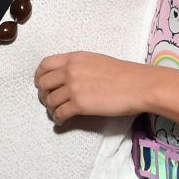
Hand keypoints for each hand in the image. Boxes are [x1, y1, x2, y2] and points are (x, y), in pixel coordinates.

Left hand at [34, 51, 149, 122]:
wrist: (139, 85)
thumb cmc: (124, 74)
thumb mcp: (96, 60)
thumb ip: (78, 66)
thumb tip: (67, 77)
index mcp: (74, 58)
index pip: (45, 64)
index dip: (40, 76)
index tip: (42, 84)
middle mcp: (70, 71)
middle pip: (43, 83)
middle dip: (43, 93)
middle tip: (49, 100)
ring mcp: (73, 88)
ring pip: (49, 100)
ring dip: (51, 107)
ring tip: (58, 111)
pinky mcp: (79, 105)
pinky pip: (59, 113)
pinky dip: (58, 119)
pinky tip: (62, 120)